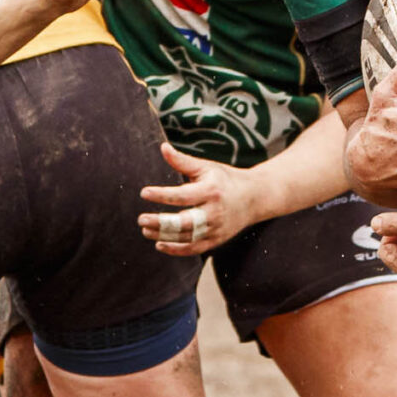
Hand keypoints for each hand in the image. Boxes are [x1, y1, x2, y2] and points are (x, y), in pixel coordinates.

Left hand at [137, 143, 267, 254]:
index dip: (162, 195)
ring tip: (145, 230)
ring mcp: (216, 229)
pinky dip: (176, 249)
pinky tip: (159, 245)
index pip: (183, 196)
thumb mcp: (206, 167)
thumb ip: (182, 161)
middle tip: (141, 219)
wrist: (255, 198)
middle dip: (161, 222)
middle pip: (184, 222)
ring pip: (186, 237)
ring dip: (163, 236)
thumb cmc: (225, 179)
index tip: (144, 192)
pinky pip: (194, 249)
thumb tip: (162, 147)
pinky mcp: (216, 240)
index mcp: (211, 191)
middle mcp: (214, 212)